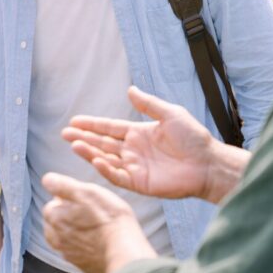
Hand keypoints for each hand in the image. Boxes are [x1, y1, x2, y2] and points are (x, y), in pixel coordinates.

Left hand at [42, 173, 155, 272]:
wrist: (124, 250)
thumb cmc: (108, 218)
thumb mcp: (86, 191)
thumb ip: (63, 185)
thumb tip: (47, 179)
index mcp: (54, 218)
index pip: (51, 205)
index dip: (67, 200)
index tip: (83, 200)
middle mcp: (57, 239)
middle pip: (56, 224)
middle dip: (67, 217)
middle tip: (89, 212)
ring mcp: (70, 255)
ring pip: (65, 239)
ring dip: (74, 233)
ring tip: (93, 227)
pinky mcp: (83, 266)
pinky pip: (79, 253)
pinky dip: (84, 247)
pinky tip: (98, 242)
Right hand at [63, 86, 217, 199]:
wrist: (207, 163)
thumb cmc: (193, 138)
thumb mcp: (170, 114)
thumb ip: (148, 104)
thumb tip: (129, 90)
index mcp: (138, 133)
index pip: (110, 128)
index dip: (92, 125)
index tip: (75, 121)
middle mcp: (133, 150)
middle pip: (103, 144)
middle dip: (84, 138)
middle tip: (64, 133)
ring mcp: (135, 167)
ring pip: (106, 160)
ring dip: (90, 153)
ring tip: (74, 145)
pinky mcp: (140, 183)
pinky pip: (118, 176)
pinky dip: (106, 169)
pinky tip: (96, 160)